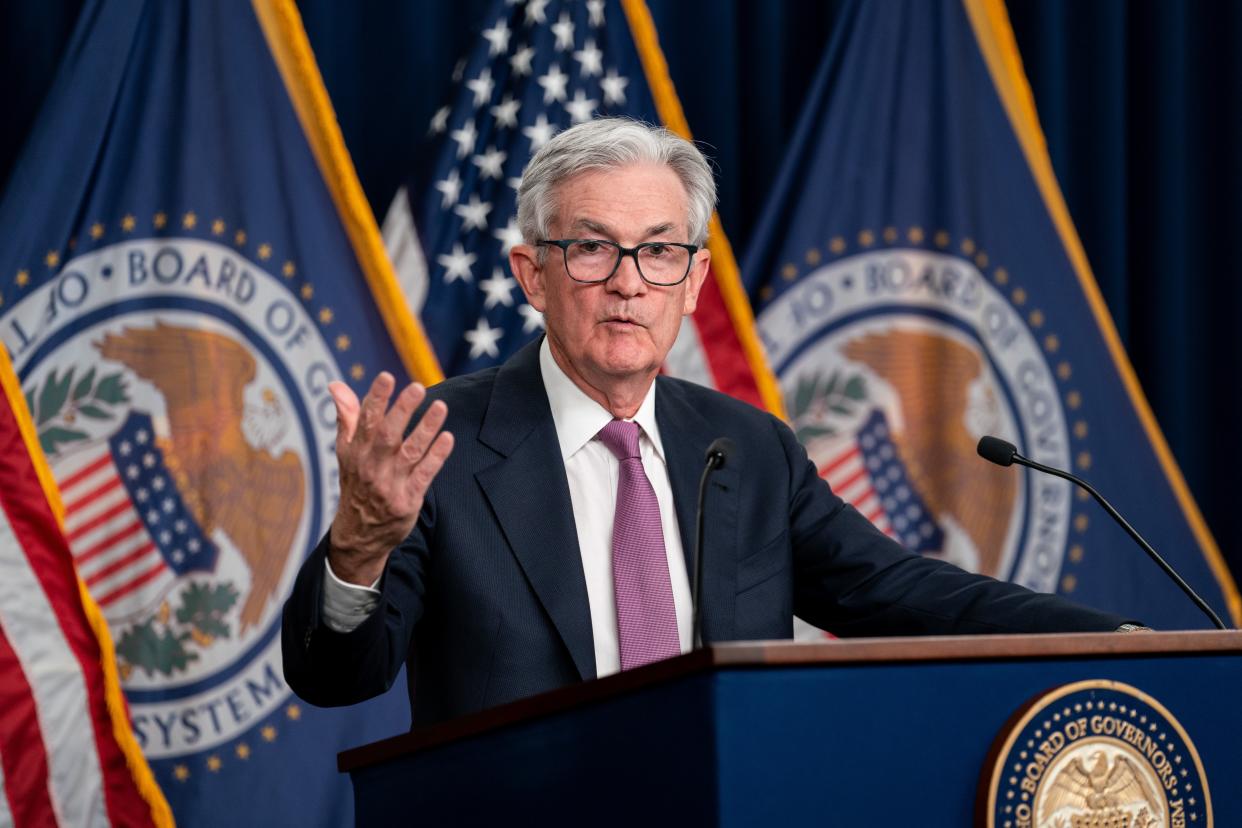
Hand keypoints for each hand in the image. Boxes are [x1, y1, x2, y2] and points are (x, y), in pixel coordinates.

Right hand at [326, 373, 454, 584]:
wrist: (359, 534)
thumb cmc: (356, 483)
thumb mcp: (346, 452)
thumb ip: (347, 417)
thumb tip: (336, 385)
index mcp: (356, 451)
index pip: (365, 420)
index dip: (376, 398)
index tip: (386, 377)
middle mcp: (371, 466)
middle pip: (388, 434)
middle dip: (403, 410)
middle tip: (417, 387)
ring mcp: (390, 484)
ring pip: (410, 452)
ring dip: (426, 429)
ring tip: (441, 407)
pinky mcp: (408, 501)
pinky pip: (424, 475)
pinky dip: (436, 457)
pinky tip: (448, 438)